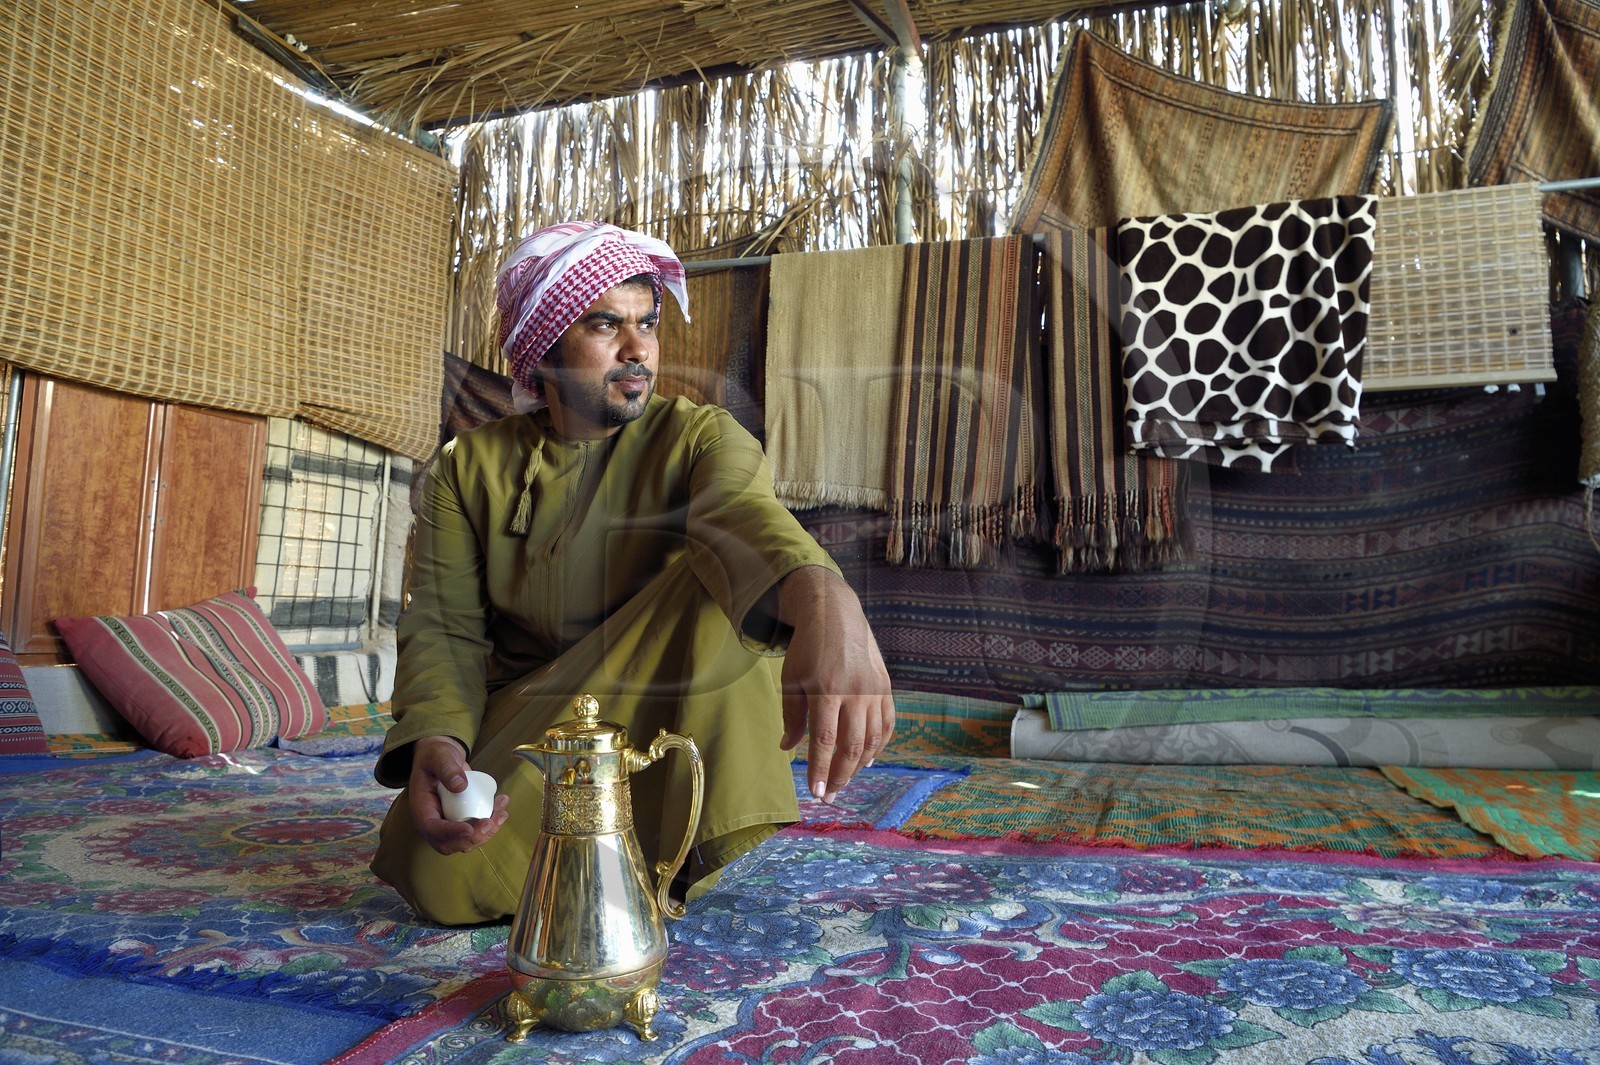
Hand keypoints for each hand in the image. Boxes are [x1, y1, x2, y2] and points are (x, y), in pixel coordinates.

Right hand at [409, 735, 509, 854]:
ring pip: (466, 841)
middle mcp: (433, 821)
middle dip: (473, 838)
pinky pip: (476, 830)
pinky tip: (501, 806)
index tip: (469, 828)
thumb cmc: (435, 756)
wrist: (442, 758)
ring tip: (502, 813)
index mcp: (421, 808)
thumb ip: (446, 768)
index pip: (432, 829)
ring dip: (487, 832)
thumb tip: (460, 785)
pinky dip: (491, 823)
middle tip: (490, 822)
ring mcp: (448, 823)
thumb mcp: (438, 756)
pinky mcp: (461, 820)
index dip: (451, 833)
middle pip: (450, 843)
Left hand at [774, 567, 894, 802]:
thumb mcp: (792, 678)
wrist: (836, 614)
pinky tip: (867, 759)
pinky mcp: (886, 686)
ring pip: (872, 738)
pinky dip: (879, 745)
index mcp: (826, 689)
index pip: (825, 740)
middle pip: (852, 746)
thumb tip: (788, 748)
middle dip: (841, 776)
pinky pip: (888, 723)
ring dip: (859, 765)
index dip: (821, 770)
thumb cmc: (807, 648)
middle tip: (830, 796)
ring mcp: (875, 689)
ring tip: (845, 780)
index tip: (816, 792)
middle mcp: (855, 691)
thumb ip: (792, 715)